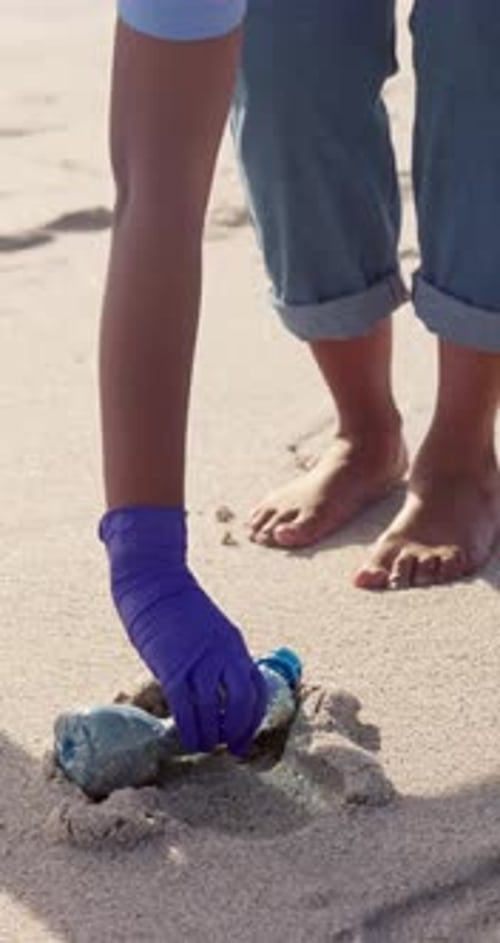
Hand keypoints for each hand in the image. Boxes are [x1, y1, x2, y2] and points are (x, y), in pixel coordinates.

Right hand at [100, 507, 266, 754]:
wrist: (154, 584)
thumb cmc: (177, 608)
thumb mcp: (210, 630)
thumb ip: (218, 656)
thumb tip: (219, 687)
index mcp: (234, 644)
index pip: (257, 688)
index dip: (255, 718)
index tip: (247, 736)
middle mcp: (223, 654)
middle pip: (243, 703)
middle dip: (240, 731)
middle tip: (232, 748)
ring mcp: (199, 662)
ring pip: (215, 711)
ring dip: (214, 736)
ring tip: (207, 746)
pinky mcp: (173, 669)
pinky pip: (187, 709)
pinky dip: (191, 730)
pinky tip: (190, 741)